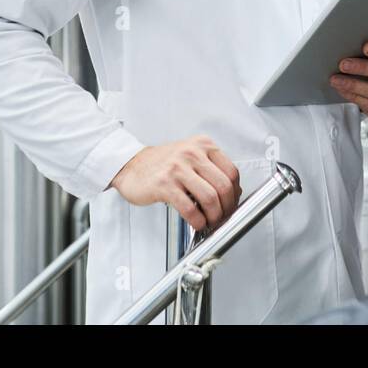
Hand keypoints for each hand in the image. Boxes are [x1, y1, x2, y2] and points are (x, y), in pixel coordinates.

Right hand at [110, 136, 240, 231]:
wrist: (131, 165)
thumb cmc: (162, 163)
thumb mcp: (191, 156)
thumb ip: (211, 170)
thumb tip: (233, 193)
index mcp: (203, 145)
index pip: (232, 172)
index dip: (235, 193)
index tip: (232, 204)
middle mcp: (192, 153)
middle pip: (224, 186)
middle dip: (227, 208)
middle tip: (223, 217)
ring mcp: (178, 168)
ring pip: (210, 198)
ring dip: (214, 216)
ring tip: (210, 221)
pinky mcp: (165, 184)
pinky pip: (190, 208)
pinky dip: (198, 221)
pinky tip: (197, 223)